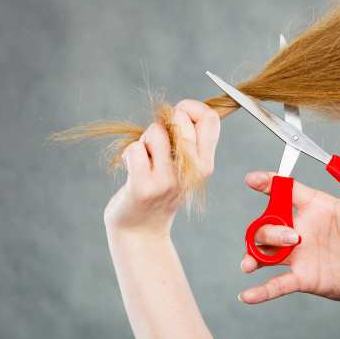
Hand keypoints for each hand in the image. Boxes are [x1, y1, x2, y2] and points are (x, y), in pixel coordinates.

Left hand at [103, 100, 220, 237]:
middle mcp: (192, 172)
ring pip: (156, 131)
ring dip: (144, 140)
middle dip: (163, 122)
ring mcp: (168, 180)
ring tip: (145, 159)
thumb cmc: (159, 191)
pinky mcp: (144, 186)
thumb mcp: (184, 168)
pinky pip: (135, 149)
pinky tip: (133, 171)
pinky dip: (129, 155)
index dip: (191, 107)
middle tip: (157, 143)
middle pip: (181, 118)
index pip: (210, 118)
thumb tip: (183, 109)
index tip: (178, 118)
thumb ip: (188, 141)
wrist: (141, 231)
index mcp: (205, 164)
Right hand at [239, 145, 339, 305]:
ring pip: (264, 249)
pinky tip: (247, 296)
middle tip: (291, 237)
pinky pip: (276, 285)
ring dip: (255, 254)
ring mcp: (300, 255)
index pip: (285, 190)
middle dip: (269, 228)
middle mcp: (302, 228)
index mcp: (317, 207)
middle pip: (268, 221)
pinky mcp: (303, 278)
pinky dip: (260, 291)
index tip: (252, 180)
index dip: (267, 182)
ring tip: (252, 264)